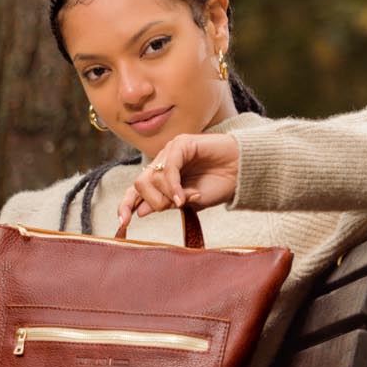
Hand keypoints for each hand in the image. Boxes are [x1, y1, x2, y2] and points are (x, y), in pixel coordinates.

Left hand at [114, 132, 240, 234]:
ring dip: (167, 194)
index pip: (136, 190)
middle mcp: (162, 163)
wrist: (243, 172)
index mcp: (161, 178)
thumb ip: (164, 204)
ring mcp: (170, 152)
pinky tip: (184, 197)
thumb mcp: (187, 202)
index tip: (123, 222)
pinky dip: (173, 186)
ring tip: (185, 200)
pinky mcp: (182, 143)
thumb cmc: (218, 186)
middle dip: (153, 201)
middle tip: (174, 206)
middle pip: (140, 184)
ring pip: (151, 177)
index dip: (126, 205)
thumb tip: (139, 212)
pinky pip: (168, 168)